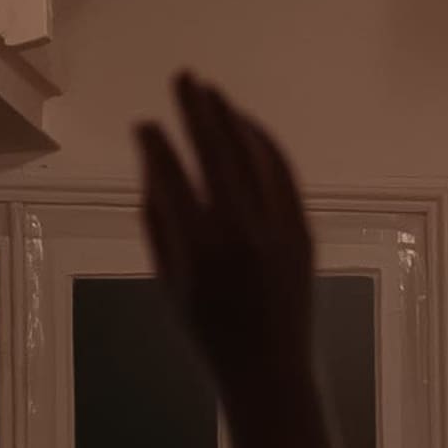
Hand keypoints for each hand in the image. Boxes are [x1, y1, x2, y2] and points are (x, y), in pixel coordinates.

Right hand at [136, 76, 314, 388]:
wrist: (268, 369)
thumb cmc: (207, 329)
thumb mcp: (168, 281)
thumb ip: (157, 220)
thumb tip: (151, 161)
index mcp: (198, 250)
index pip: (172, 176)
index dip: (156, 144)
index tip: (145, 124)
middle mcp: (240, 234)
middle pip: (216, 152)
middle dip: (197, 110)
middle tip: (182, 78)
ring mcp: (277, 231)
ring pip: (254, 157)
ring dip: (232, 119)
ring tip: (212, 94)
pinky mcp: (302, 232)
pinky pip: (282, 174)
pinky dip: (264, 146)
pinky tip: (246, 127)